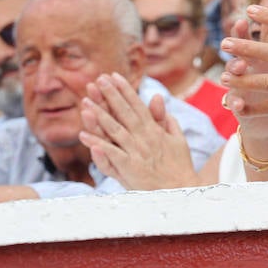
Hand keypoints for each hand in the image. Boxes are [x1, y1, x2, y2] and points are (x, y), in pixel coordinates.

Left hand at [78, 74, 197, 189]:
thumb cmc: (180, 166)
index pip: (137, 105)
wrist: (183, 190)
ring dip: (99, 115)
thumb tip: (158, 99)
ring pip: (115, 130)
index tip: (114, 76)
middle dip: (111, 95)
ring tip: (85, 102)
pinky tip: (84, 135)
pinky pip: (111, 154)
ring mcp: (137, 152)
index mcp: (155, 130)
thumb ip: (166, 119)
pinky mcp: (130, 168)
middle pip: (125, 113)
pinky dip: (98, 145)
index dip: (125, 90)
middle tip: (98, 80)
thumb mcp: (178, 139)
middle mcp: (145, 138)